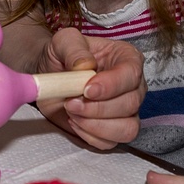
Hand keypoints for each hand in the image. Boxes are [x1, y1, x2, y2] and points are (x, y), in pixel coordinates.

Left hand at [34, 28, 144, 149]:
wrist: (51, 74)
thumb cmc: (63, 54)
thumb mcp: (64, 41)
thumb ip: (74, 48)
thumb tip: (85, 65)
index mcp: (127, 58)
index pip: (131, 74)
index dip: (112, 85)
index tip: (87, 89)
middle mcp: (133, 86)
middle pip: (130, 104)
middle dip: (97, 108)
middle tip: (70, 102)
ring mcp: (126, 110)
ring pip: (127, 129)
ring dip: (96, 125)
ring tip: (72, 112)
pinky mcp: (113, 130)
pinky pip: (110, 142)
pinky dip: (90, 135)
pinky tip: (74, 121)